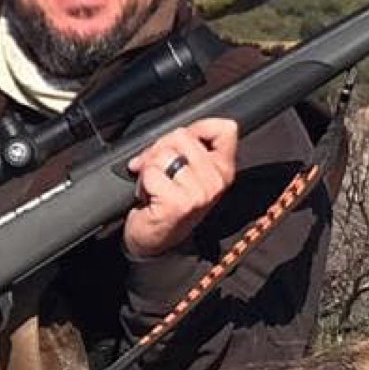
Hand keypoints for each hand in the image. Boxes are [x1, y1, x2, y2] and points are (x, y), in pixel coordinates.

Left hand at [124, 117, 239, 259]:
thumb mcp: (191, 174)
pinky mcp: (178, 202)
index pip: (225, 129)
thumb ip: (192, 147)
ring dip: (149, 168)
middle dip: (160, 149)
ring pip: (164, 154)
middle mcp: (217, 181)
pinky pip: (151, 172)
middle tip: (158, 170)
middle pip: (182, 135)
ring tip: (154, 185)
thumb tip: (177, 130)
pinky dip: (142, 183)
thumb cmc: (169, 205)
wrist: (155, 241)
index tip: (181, 144)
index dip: (197, 128)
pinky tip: (149, 196)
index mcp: (224, 169)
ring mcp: (199, 193)